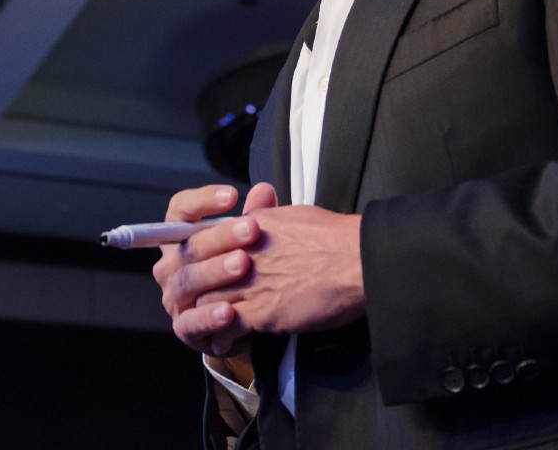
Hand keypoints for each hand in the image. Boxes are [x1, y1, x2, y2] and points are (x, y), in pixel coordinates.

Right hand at [152, 183, 275, 360]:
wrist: (244, 322)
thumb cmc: (242, 274)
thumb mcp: (250, 242)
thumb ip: (256, 216)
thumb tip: (264, 191)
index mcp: (181, 238)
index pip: (180, 210)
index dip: (202, 200)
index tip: (231, 195)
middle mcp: (171, 265)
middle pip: (188, 245)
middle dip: (220, 236)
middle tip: (251, 229)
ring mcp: (175, 297)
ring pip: (188, 280)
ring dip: (216, 271)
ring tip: (243, 265)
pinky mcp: (184, 328)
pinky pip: (192, 322)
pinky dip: (209, 317)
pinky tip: (230, 311)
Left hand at [197, 203, 363, 336]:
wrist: (358, 260)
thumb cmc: (337, 238)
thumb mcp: (295, 216)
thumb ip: (270, 219)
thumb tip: (261, 223)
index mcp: (250, 225)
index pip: (208, 241)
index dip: (204, 260)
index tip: (206, 272)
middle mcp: (242, 252)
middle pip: (200, 271)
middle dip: (199, 287)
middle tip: (200, 301)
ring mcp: (249, 283)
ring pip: (207, 300)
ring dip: (206, 314)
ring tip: (209, 325)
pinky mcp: (262, 312)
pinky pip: (226, 327)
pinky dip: (222, 336)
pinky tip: (223, 342)